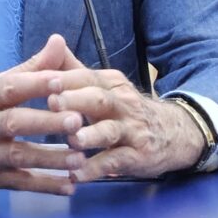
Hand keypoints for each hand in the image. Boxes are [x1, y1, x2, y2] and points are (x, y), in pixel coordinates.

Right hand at [0, 34, 88, 194]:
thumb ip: (30, 67)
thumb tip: (59, 41)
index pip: (10, 87)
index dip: (34, 83)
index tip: (61, 79)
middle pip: (14, 123)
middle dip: (46, 122)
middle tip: (76, 120)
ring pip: (19, 156)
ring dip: (50, 158)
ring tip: (80, 158)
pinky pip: (20, 183)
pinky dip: (45, 186)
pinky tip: (69, 186)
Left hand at [46, 59, 205, 182]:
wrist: (174, 133)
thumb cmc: (127, 110)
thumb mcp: (106, 87)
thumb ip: (76, 70)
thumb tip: (52, 42)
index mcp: (111, 83)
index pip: (86, 77)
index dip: (65, 79)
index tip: (42, 80)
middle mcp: (123, 103)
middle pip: (99, 99)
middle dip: (75, 100)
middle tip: (52, 103)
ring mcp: (132, 130)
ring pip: (110, 131)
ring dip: (91, 135)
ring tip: (71, 141)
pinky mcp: (138, 155)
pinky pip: (116, 162)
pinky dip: (96, 169)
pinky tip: (77, 176)